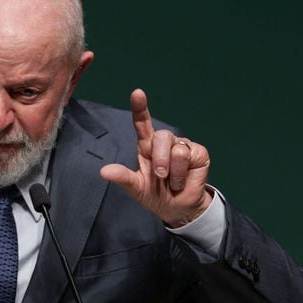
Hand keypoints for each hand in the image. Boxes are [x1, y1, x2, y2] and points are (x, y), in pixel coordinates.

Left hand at [99, 89, 212, 226]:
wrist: (178, 209)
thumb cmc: (155, 194)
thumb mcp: (136, 188)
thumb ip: (123, 178)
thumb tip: (103, 171)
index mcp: (146, 146)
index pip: (142, 122)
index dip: (140, 107)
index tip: (137, 93)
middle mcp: (164, 142)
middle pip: (161, 137)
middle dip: (160, 160)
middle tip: (160, 176)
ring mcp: (182, 145)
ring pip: (177, 149)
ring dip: (173, 172)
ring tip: (172, 181)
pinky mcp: (199, 153)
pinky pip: (189, 157)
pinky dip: (183, 174)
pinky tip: (184, 180)